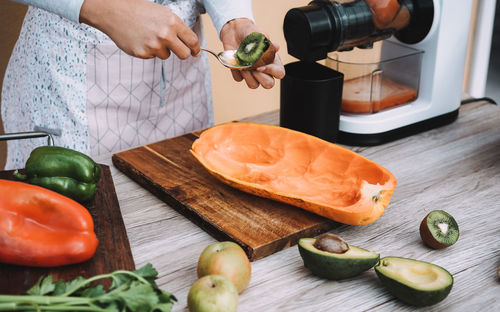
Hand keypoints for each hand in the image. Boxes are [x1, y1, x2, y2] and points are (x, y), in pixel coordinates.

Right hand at [80, 0, 199, 59]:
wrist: (115, 12)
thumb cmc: (139, 10)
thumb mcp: (162, 13)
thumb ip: (176, 28)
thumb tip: (190, 43)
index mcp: (172, 22)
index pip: (192, 41)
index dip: (196, 48)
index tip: (196, 52)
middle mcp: (165, 34)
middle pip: (184, 54)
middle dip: (183, 54)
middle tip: (178, 51)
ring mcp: (154, 45)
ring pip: (166, 56)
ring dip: (161, 49)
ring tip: (149, 36)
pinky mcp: (143, 53)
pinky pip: (152, 56)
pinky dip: (148, 50)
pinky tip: (140, 39)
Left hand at [220, 19, 284, 88]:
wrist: (235, 31)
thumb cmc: (250, 32)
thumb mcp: (260, 34)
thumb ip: (267, 42)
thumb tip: (276, 47)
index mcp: (273, 61)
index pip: (280, 73)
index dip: (272, 72)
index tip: (261, 65)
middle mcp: (264, 70)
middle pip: (268, 84)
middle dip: (261, 77)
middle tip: (254, 68)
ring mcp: (251, 73)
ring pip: (253, 85)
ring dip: (248, 76)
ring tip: (243, 65)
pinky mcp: (239, 73)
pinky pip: (238, 79)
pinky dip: (236, 71)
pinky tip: (236, 61)